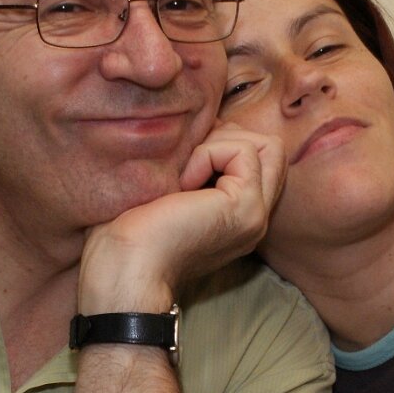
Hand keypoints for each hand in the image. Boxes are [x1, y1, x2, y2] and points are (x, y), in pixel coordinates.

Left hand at [77, 125, 285, 311]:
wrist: (123, 270)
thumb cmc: (126, 233)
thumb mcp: (166, 188)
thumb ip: (193, 164)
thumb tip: (202, 122)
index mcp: (236, 216)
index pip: (255, 156)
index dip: (220, 141)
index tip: (181, 159)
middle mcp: (254, 217)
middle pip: (270, 148)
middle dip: (228, 135)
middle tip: (188, 158)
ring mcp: (255, 214)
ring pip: (266, 145)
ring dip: (219, 143)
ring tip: (184, 174)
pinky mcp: (246, 207)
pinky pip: (243, 151)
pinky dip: (208, 153)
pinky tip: (182, 183)